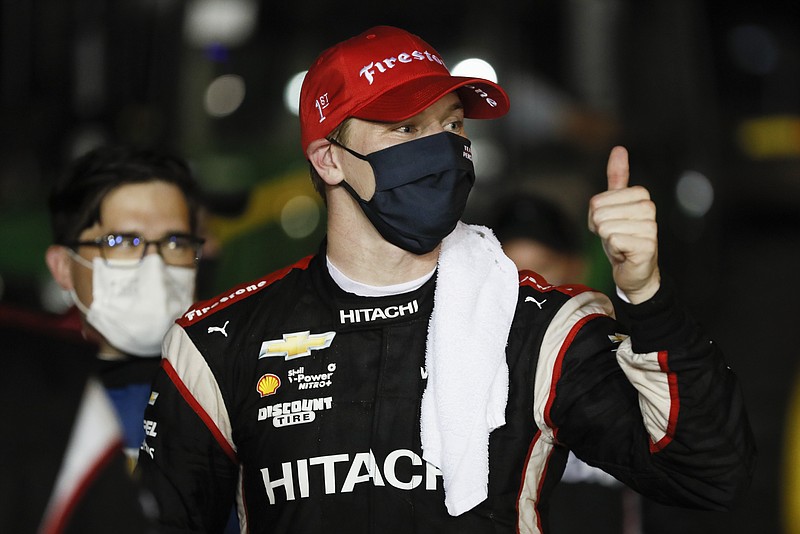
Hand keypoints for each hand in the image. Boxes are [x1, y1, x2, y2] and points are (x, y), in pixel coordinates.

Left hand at [588, 146, 659, 303]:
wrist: (635, 271)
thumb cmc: (623, 237)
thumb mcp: (614, 206)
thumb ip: (617, 178)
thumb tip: (619, 149)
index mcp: (641, 195)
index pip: (597, 201)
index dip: (596, 217)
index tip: (611, 224)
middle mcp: (649, 208)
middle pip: (599, 214)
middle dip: (601, 230)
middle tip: (615, 237)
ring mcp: (651, 227)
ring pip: (606, 228)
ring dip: (608, 241)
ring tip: (621, 245)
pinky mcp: (647, 246)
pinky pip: (614, 241)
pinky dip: (615, 251)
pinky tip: (625, 254)